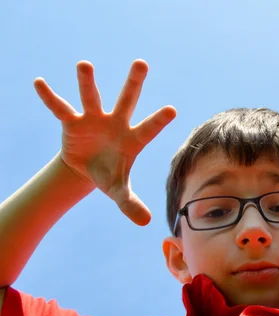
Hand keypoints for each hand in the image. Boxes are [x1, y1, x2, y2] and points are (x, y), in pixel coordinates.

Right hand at [34, 60, 175, 225]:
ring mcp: (95, 120)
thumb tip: (146, 222)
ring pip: (92, 98)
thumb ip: (131, 203)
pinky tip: (39, 82)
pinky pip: (60, 108)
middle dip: (134, 83)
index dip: (159, 120)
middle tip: (142, 62)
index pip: (148, 129)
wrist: (87, 168)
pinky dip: (49, 97)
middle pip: (127, 101)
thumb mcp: (119, 191)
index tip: (172, 109)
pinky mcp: (74, 122)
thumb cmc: (109, 176)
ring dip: (88, 82)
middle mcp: (116, 123)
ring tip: (85, 64)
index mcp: (133, 139)